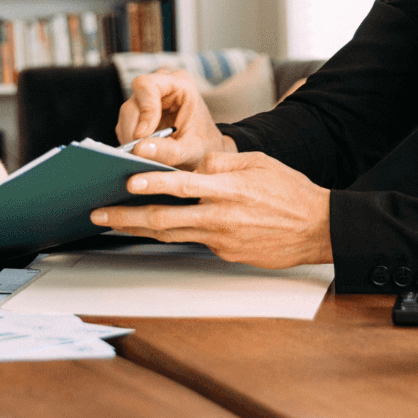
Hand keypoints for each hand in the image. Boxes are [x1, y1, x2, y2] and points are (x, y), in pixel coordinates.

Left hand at [89, 152, 333, 268]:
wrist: (319, 229)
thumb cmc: (289, 191)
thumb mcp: (258, 163)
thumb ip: (221, 163)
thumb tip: (195, 167)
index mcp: (228, 190)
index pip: (182, 186)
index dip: (152, 185)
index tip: (127, 182)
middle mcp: (221, 217)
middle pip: (164, 219)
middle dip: (126, 216)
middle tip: (99, 213)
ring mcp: (222, 240)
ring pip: (171, 235)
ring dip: (138, 229)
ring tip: (113, 223)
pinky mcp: (226, 254)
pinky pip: (194, 241)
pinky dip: (172, 233)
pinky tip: (152, 228)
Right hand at [115, 69, 232, 170]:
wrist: (204, 149)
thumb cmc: (203, 145)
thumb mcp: (191, 151)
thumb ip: (169, 151)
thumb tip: (139, 150)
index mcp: (180, 84)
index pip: (149, 86)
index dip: (144, 109)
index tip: (143, 135)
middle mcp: (160, 85)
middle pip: (133, 102)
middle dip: (135, 130)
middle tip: (141, 154)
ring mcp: (146, 98)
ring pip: (126, 114)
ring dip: (131, 137)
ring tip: (146, 156)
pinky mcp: (137, 112)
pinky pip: (124, 125)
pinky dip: (130, 140)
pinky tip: (144, 151)